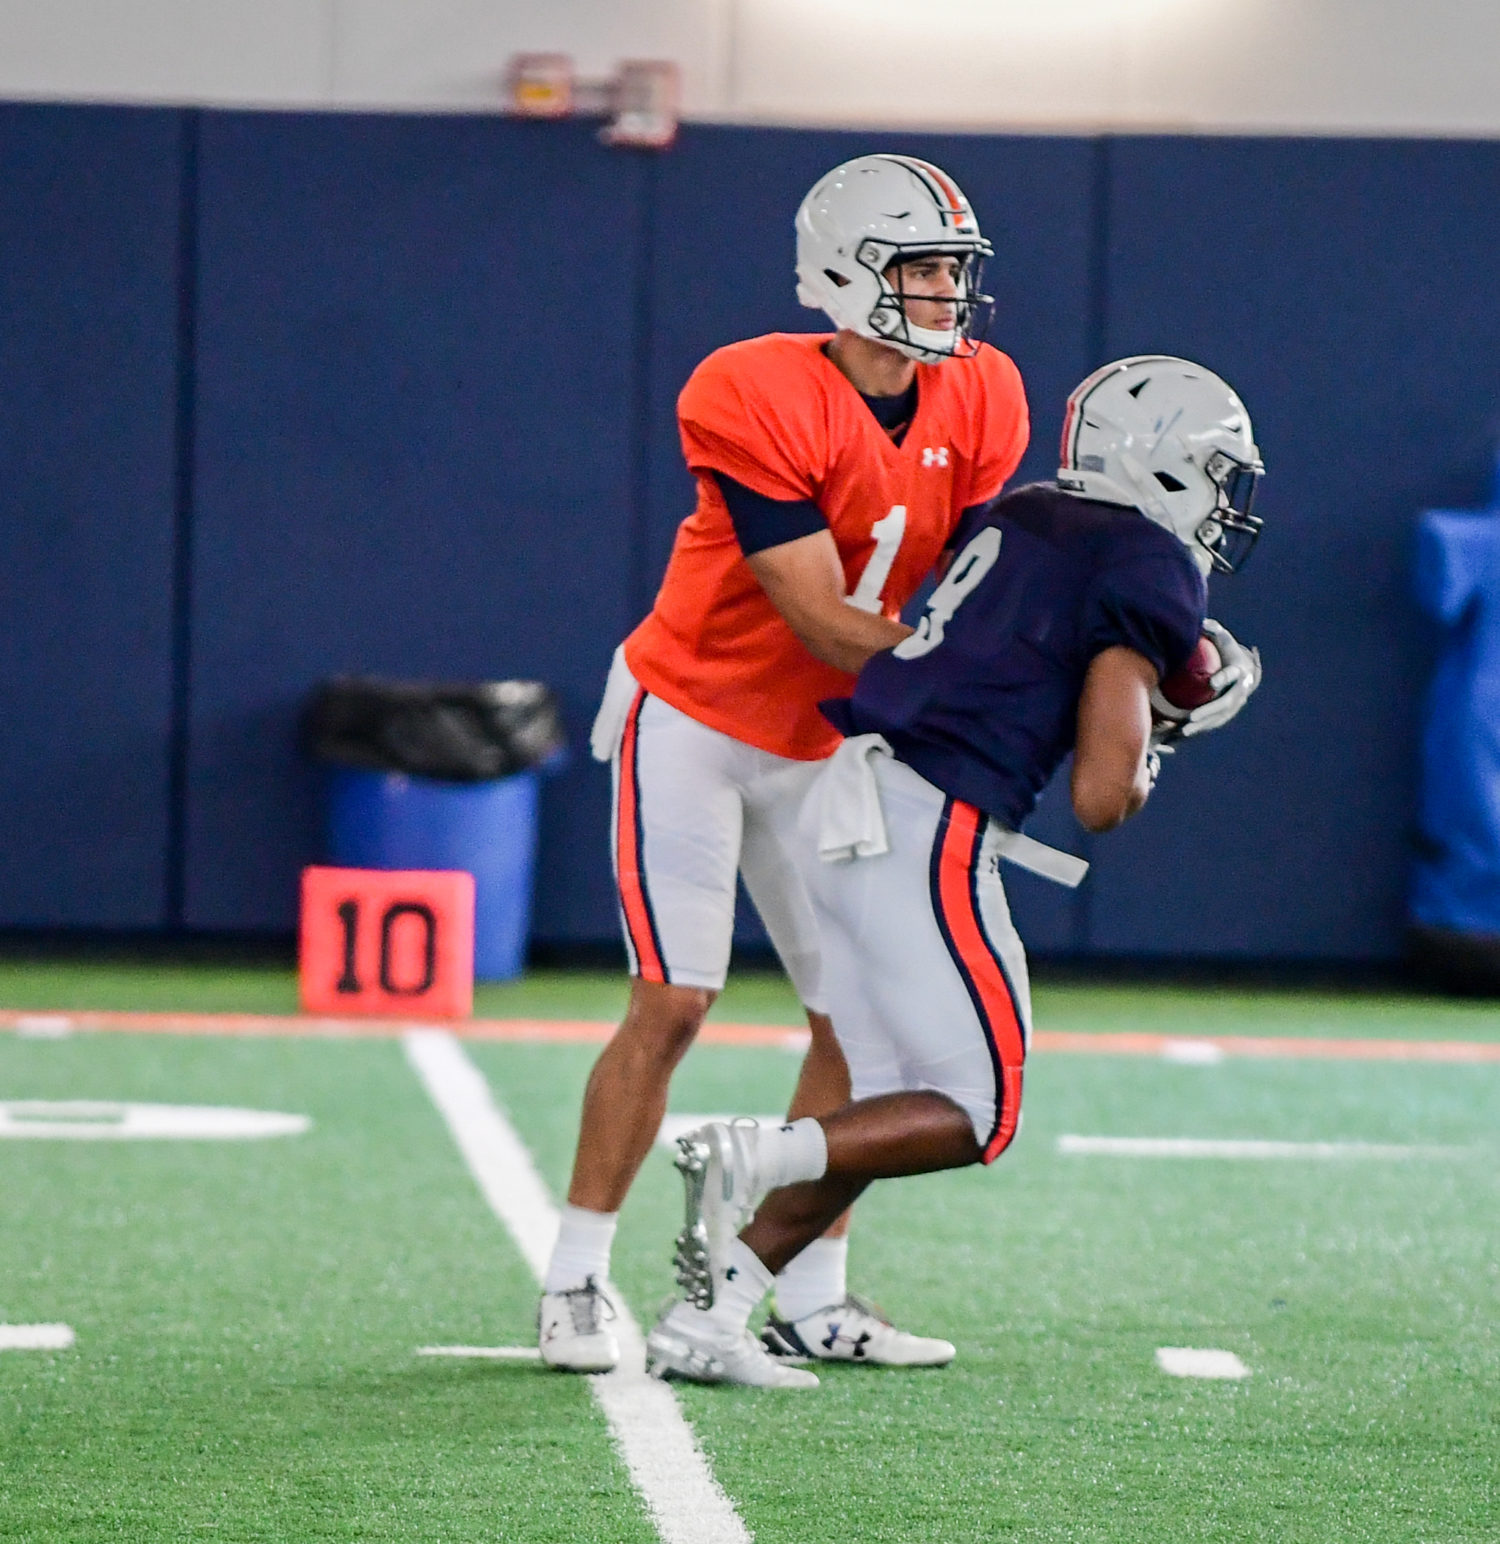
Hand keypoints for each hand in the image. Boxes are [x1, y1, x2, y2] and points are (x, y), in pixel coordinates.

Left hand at [1177, 618, 1261, 738]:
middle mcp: (1239, 691)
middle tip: (1191, 718)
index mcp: (1239, 671)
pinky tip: (1178, 737)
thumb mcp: (1223, 638)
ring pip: (1218, 719)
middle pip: (1224, 704)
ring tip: (1183, 733)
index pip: (1231, 675)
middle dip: (1208, 712)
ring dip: (1201, 727)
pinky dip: (1198, 730)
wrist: (1247, 670)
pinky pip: (1212, 724)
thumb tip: (1200, 621)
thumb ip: (1213, 630)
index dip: (1223, 678)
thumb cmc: (1228, 650)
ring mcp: (1235, 705)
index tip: (1212, 682)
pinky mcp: (1226, 714)